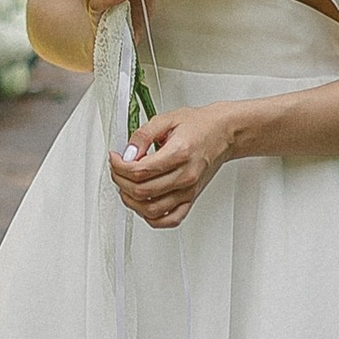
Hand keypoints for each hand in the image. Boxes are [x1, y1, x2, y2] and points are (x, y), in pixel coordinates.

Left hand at [113, 104, 235, 228]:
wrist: (223, 133)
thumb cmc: (199, 126)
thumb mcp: (167, 119)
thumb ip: (143, 135)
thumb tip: (128, 153)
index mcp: (179, 153)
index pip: (140, 171)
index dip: (120, 166)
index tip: (114, 158)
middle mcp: (185, 176)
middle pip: (142, 191)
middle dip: (121, 181)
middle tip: (117, 169)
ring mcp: (188, 191)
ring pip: (151, 210)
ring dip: (131, 201)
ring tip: (126, 186)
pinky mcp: (191, 199)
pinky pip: (170, 220)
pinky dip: (152, 218)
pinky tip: (143, 205)